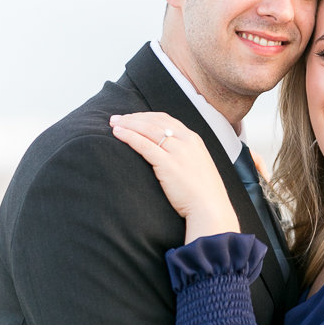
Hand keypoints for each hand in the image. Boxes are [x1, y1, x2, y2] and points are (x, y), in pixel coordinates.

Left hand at [110, 112, 239, 241]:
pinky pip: (144, 144)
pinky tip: (118, 134)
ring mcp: (178, 151)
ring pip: (148, 129)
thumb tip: (168, 154)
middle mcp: (186, 141)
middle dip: (133, 117)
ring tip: (113, 124)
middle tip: (117, 118)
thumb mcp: (197, 166)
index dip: (146, 116)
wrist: (210, 208)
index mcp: (194, 140)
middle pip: (155, 121)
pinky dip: (129, 136)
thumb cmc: (203, 193)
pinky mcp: (167, 164)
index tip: (132, 118)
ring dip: (128, 124)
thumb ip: (185, 155)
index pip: (166, 120)